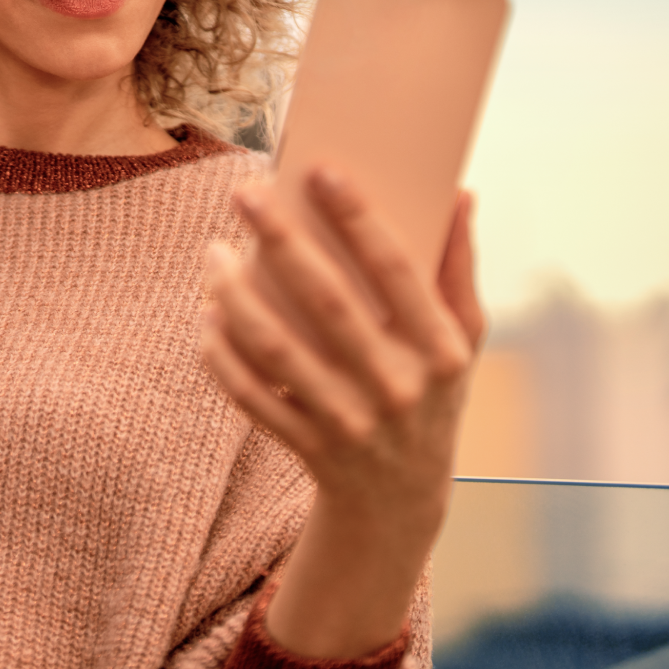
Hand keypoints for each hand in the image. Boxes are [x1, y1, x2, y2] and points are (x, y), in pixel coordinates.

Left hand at [201, 169, 484, 657]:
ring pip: (276, 350)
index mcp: (439, 351)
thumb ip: (460, 267)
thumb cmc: (432, 394)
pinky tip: (206, 313)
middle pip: (328, 303)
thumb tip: (461, 192)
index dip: (361, 220)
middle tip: (245, 192)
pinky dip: (221, 355)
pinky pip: (249, 395)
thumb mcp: (463, 340)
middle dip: (282, 241)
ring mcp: (347, 422)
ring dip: (235, 297)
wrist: (400, 498)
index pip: (398, 273)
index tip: (323, 170)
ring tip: (214, 252)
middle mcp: (395, 387)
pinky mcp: (305, 446)